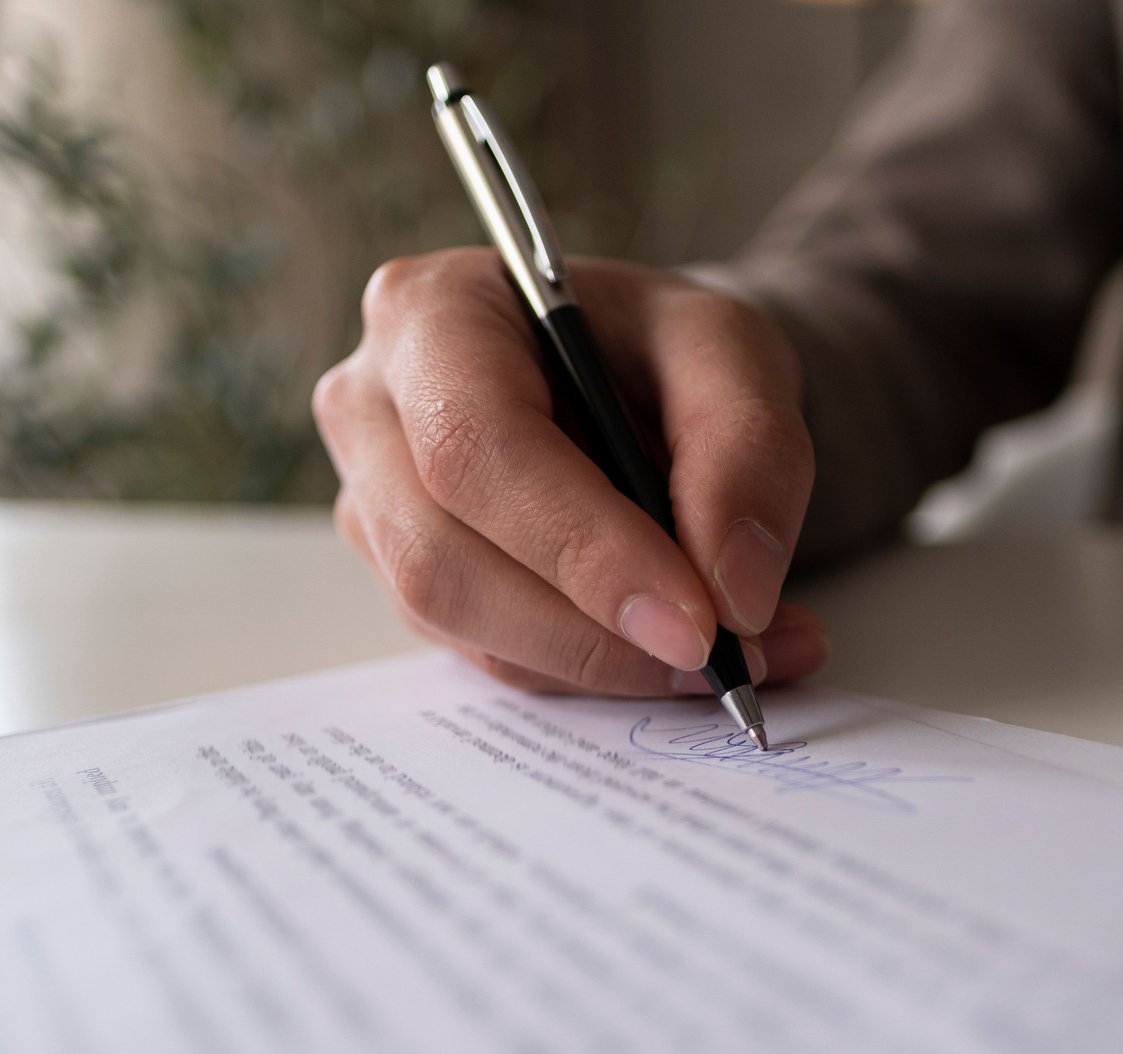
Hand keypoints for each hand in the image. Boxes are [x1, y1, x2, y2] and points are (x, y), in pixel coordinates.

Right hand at [313, 249, 829, 695]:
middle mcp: (372, 407)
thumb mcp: (737, 353)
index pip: (475, 448)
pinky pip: (487, 656)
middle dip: (593, 631)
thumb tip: (734, 593)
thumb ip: (750, 452)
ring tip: (737, 657)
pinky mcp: (404, 579)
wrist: (639, 377)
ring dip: (603, 664)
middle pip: (442, 559)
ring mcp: (374, 503)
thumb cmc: (666, 347)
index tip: (695, 622)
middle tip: (728, 659)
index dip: (581, 548)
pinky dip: (593, 672)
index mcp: (433, 312)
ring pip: (459, 626)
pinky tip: (678, 653)